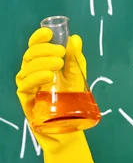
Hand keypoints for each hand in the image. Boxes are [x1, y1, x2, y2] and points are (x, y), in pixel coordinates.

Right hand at [14, 27, 103, 162]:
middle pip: (28, 58)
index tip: (49, 32)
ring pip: (24, 71)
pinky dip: (35, 79)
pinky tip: (48, 77)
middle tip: (60, 54)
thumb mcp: (77, 80)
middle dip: (42, 52)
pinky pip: (24, 88)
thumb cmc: (72, 104)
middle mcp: (31, 77)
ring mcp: (27, 90)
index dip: (38, 39)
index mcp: (41, 68)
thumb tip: (76, 39)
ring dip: (40, 64)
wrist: (71, 130)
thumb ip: (77, 61)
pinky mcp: (26, 103)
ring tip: (57, 65)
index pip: (34, 49)